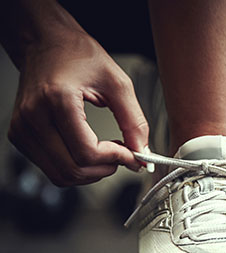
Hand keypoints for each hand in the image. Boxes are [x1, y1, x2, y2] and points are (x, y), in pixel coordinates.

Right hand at [8, 31, 148, 185]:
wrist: (45, 43)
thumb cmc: (76, 54)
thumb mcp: (117, 83)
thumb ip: (134, 121)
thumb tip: (143, 152)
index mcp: (56, 100)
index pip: (87, 152)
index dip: (116, 159)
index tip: (133, 155)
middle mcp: (33, 117)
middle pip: (73, 169)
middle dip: (105, 169)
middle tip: (123, 155)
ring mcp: (22, 129)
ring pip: (61, 175)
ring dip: (91, 172)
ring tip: (107, 152)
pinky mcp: (20, 136)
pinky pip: (51, 168)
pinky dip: (76, 167)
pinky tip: (89, 150)